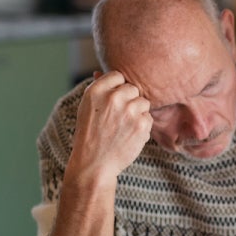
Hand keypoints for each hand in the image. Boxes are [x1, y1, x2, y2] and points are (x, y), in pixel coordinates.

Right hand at [64, 71, 152, 189]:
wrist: (94, 164)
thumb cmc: (90, 135)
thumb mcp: (86, 108)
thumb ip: (98, 90)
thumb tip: (101, 72)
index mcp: (96, 91)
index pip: (118, 76)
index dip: (118, 88)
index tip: (114, 101)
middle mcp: (113, 97)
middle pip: (133, 88)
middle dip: (129, 100)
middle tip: (119, 117)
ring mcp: (129, 110)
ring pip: (143, 102)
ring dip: (138, 113)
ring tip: (123, 127)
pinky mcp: (142, 124)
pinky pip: (149, 117)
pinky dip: (142, 126)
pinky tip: (129, 135)